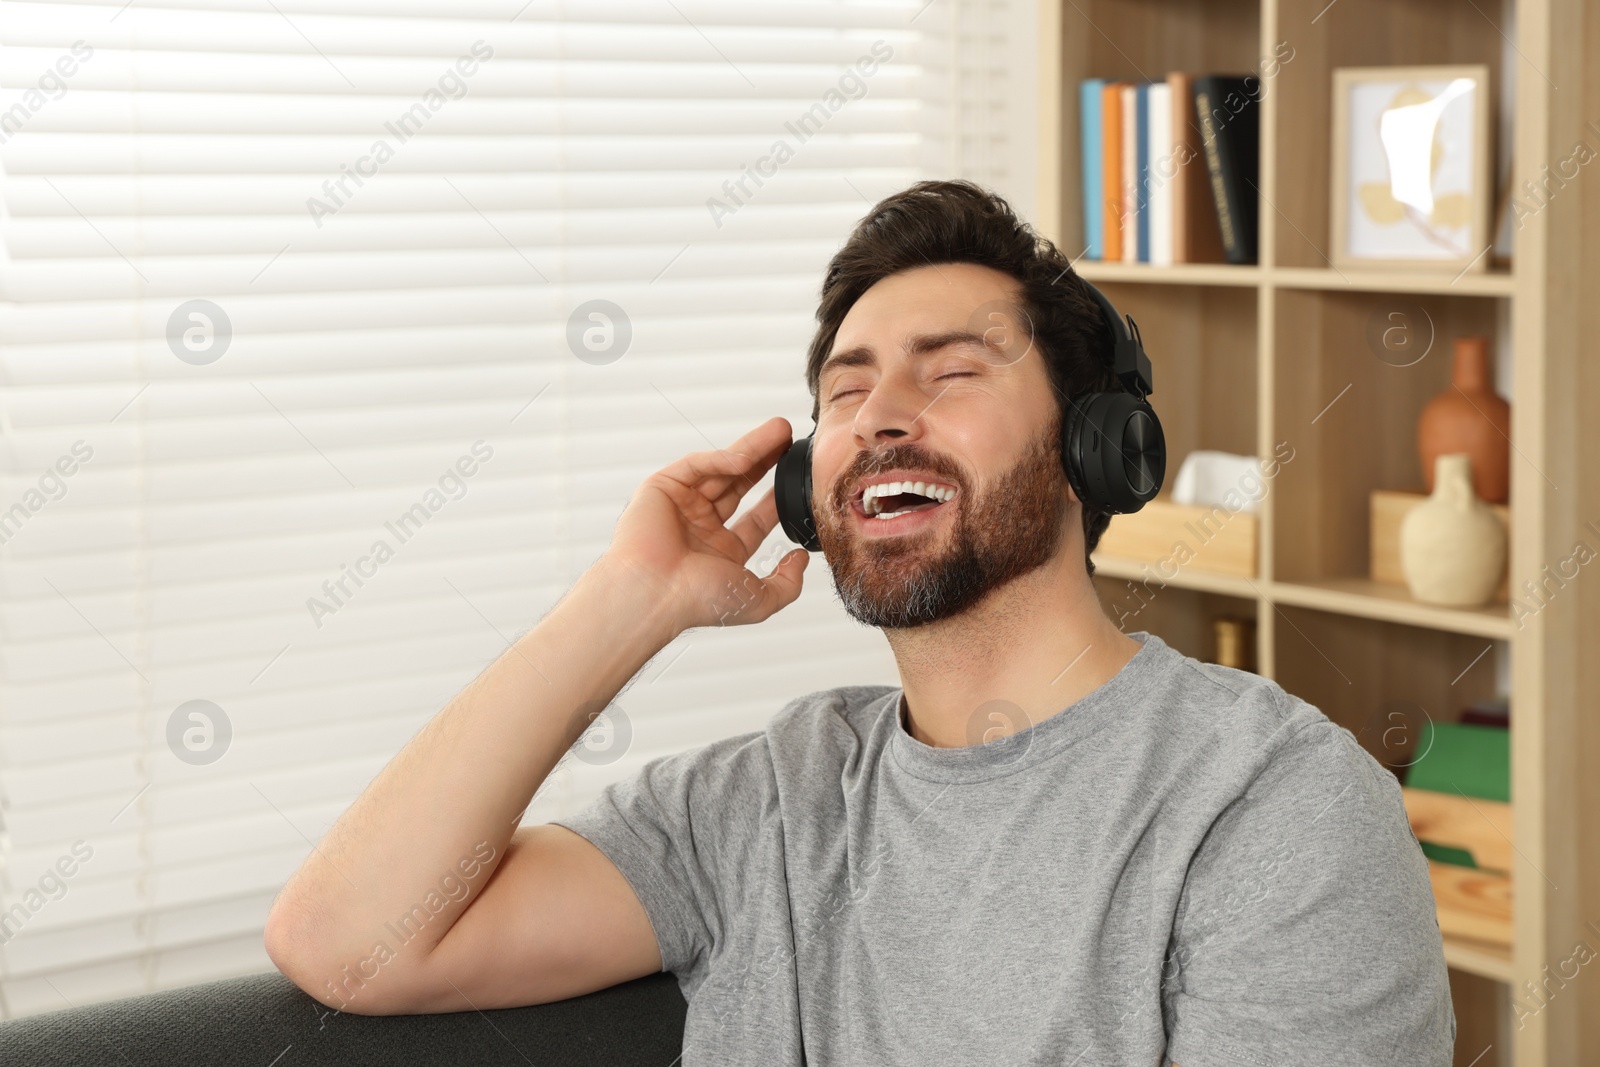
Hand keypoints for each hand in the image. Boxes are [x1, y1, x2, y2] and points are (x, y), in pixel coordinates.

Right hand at [597, 416, 810, 634]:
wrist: (653, 593)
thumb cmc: (695, 601)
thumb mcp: (758, 601)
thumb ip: (787, 584)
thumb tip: (800, 559)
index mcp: (720, 553)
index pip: (756, 519)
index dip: (776, 498)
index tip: (797, 479)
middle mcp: (700, 528)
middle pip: (740, 486)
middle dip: (766, 462)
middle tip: (791, 441)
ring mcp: (681, 506)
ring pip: (721, 469)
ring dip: (752, 449)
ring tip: (780, 431)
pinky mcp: (661, 488)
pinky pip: (695, 465)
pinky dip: (720, 459)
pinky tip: (746, 456)